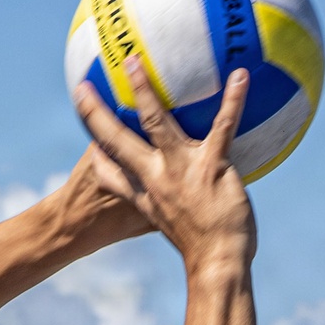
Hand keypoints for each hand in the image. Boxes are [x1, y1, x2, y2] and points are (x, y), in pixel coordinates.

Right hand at [75, 57, 256, 273]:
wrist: (216, 262)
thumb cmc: (202, 249)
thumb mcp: (180, 230)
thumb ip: (174, 208)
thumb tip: (182, 202)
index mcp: (146, 196)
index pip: (111, 175)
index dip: (96, 156)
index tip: (86, 141)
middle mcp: (156, 179)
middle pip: (118, 142)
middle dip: (98, 115)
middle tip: (83, 91)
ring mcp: (181, 171)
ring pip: (156, 123)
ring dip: (144, 90)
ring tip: (134, 62)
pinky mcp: (210, 166)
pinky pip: (221, 126)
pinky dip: (232, 99)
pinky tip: (241, 75)